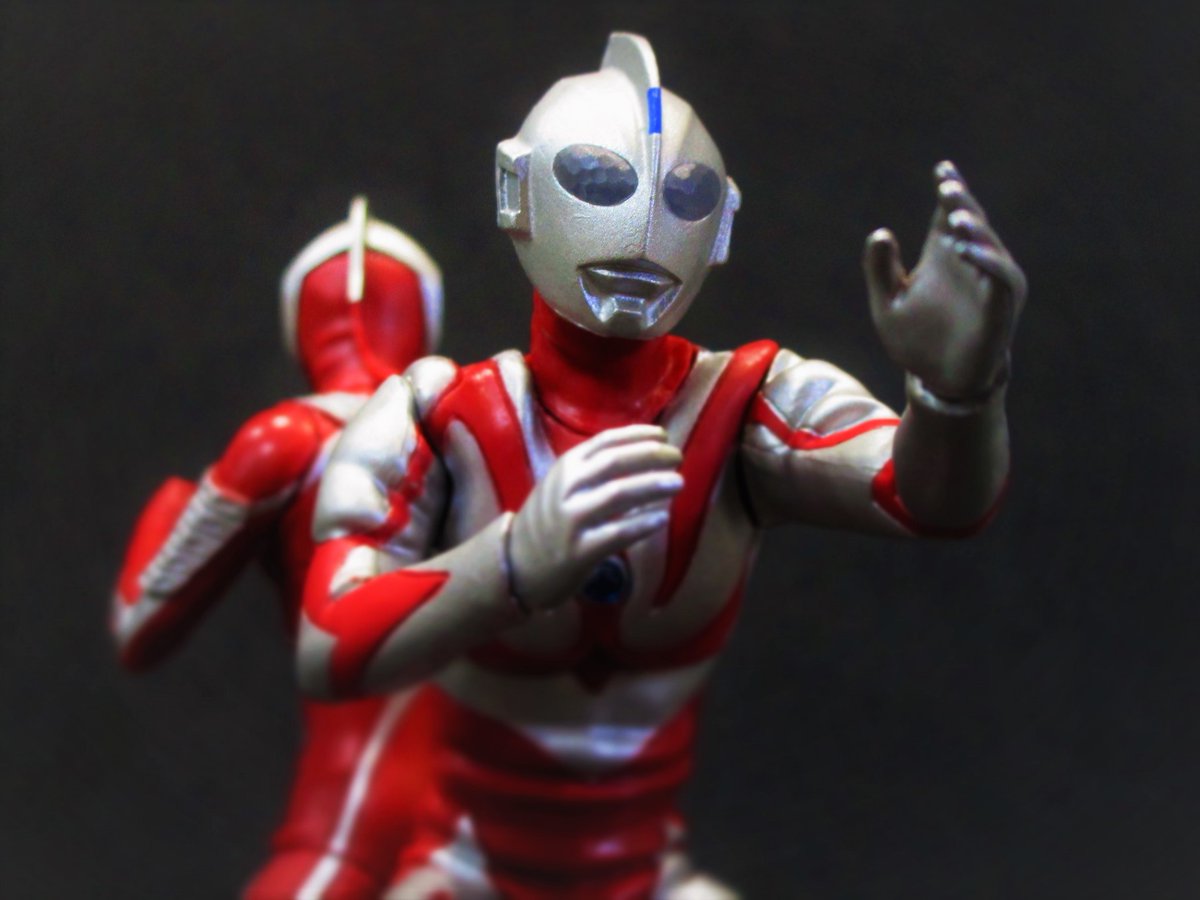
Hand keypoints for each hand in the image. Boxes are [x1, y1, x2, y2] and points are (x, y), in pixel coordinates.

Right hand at [508, 424, 681, 611]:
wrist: (517, 564)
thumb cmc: (550, 520)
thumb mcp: (564, 486)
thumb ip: (595, 469)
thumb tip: (646, 454)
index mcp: (566, 467)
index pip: (606, 441)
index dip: (638, 435)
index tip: (665, 434)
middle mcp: (567, 488)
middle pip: (614, 462)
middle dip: (651, 456)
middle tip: (677, 457)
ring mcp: (571, 519)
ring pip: (618, 494)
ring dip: (652, 485)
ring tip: (678, 483)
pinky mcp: (578, 551)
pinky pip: (616, 534)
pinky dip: (642, 524)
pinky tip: (662, 519)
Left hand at [864, 161, 1026, 399]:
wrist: (936, 380)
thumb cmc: (914, 341)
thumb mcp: (887, 304)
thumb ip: (880, 270)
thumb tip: (880, 233)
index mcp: (944, 256)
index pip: (949, 214)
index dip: (949, 190)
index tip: (941, 168)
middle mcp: (971, 263)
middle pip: (971, 223)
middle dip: (961, 203)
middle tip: (946, 186)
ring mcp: (990, 284)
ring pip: (990, 246)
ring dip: (975, 230)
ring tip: (955, 217)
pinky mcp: (1002, 307)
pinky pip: (1002, 279)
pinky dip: (988, 262)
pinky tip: (967, 250)